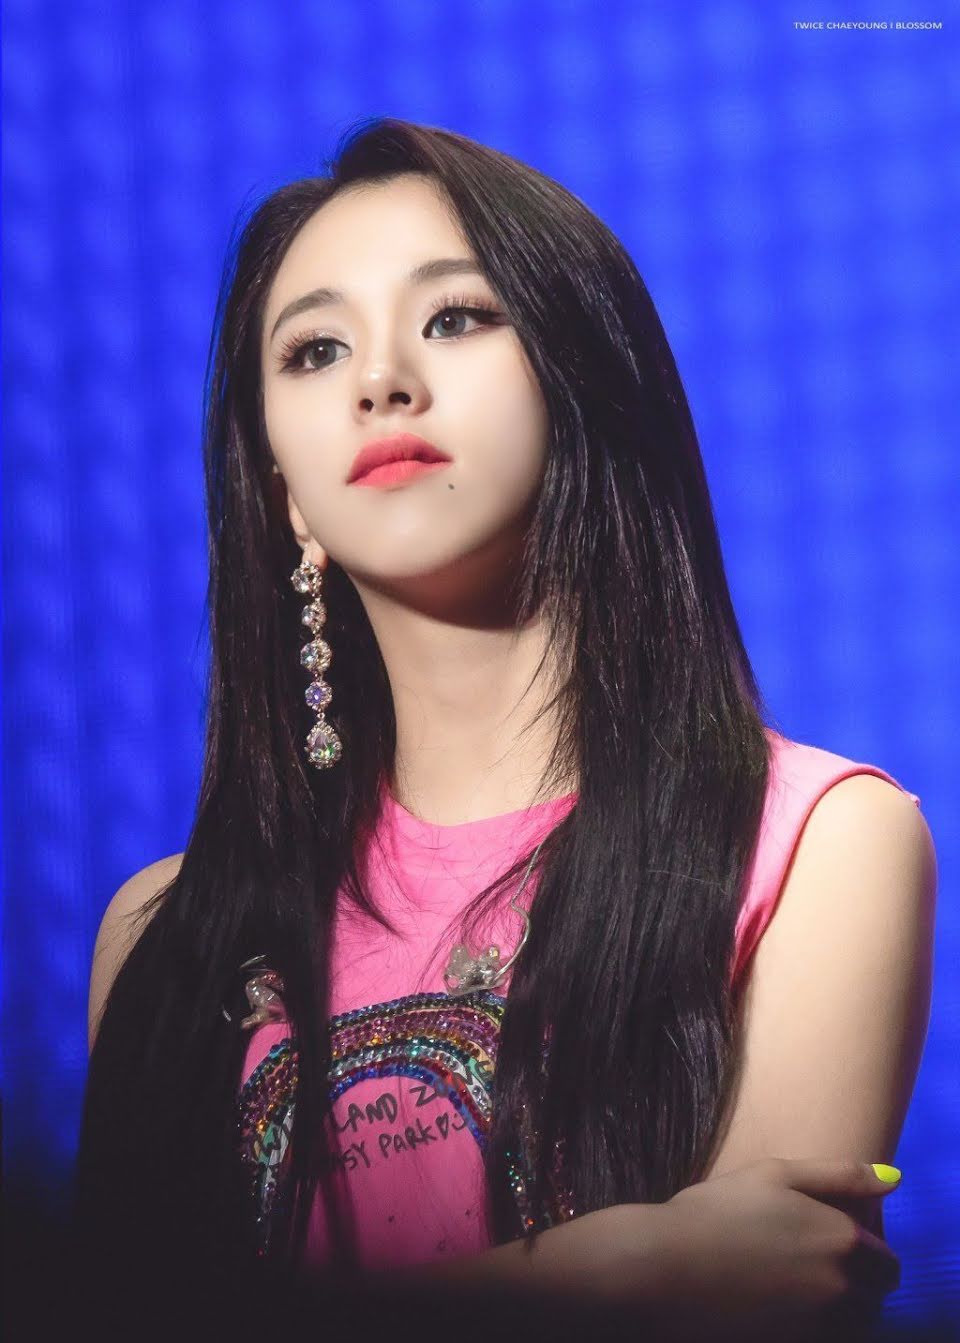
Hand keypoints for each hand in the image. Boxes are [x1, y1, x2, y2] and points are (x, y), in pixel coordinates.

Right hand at [611, 1157, 901, 1341]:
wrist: (663, 1268)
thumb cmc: (715, 1212)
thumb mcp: (775, 1173)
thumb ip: (840, 1174)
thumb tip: (893, 1178)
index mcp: (844, 1241)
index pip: (888, 1264)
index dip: (864, 1254)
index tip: (827, 1244)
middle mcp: (844, 1289)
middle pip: (873, 1299)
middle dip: (853, 1284)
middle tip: (803, 1265)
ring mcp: (822, 1328)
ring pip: (852, 1325)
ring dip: (834, 1307)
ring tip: (785, 1285)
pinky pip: (824, 1339)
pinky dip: (810, 1327)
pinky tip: (771, 1307)